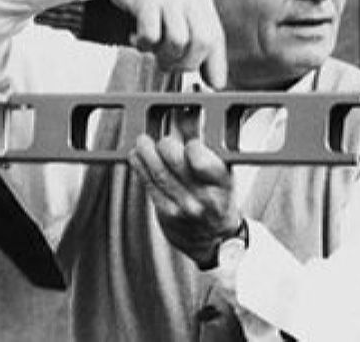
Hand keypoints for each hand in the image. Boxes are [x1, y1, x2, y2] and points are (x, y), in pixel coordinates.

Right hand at [68, 0, 226, 88]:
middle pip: (202, 44)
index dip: (214, 67)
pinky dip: (143, 44)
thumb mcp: (177, 11)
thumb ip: (196, 40)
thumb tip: (216, 82)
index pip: (217, 40)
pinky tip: (137, 38)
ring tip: (151, 49)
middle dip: (185, 65)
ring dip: (163, 56)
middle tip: (167, 63)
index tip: (207, 84)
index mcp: (201, 1)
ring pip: (179, 43)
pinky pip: (151, 35)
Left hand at [128, 134, 241, 268]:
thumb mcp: (223, 174)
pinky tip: (136, 157)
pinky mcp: (166, 215)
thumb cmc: (219, 197)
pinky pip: (149, 188)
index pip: (200, 158)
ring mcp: (183, 208)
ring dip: (146, 154)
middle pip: (175, 164)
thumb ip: (205, 149)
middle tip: (161, 139)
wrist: (216, 240)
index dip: (191, 146)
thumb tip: (183, 119)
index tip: (189, 143)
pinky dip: (140, 169)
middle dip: (164, 146)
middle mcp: (203, 198)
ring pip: (158, 175)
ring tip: (141, 142)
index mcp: (222, 182)